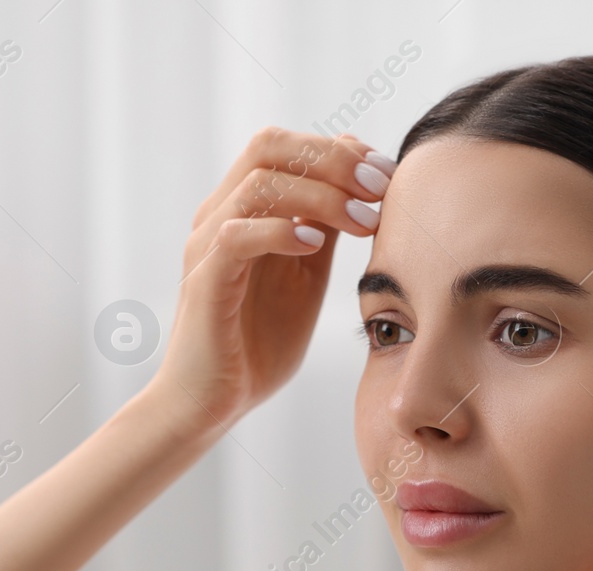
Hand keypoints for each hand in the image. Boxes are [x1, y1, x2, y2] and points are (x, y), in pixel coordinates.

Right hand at [150, 127, 393, 427]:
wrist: (213, 402)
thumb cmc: (258, 343)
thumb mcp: (306, 276)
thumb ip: (325, 226)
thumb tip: (358, 173)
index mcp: (243, 208)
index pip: (286, 146)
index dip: (338, 149)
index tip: (387, 173)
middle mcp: (219, 215)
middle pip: (268, 146)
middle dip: (331, 159)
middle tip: (379, 187)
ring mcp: (207, 245)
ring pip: (258, 185)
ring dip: (320, 195)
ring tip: (364, 221)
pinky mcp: (204, 281)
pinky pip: (236, 236)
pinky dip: (280, 232)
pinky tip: (315, 247)